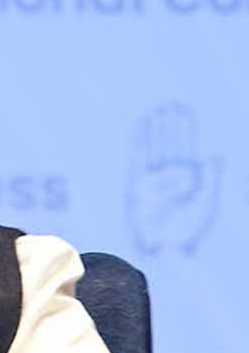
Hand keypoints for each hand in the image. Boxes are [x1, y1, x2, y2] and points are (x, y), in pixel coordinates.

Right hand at [128, 102, 220, 254]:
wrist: (163, 250)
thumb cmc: (188, 231)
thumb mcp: (207, 204)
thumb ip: (211, 178)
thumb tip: (215, 154)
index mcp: (191, 177)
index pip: (188, 145)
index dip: (186, 127)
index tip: (183, 110)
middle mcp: (172, 175)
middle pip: (170, 142)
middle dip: (170, 123)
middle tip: (170, 103)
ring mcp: (154, 178)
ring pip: (155, 146)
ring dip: (155, 129)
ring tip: (156, 110)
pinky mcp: (137, 184)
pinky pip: (137, 158)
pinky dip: (138, 142)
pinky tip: (140, 128)